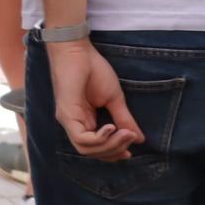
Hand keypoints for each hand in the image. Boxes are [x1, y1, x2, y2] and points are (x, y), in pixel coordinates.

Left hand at [49, 40, 141, 160]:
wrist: (77, 51)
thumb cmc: (93, 70)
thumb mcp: (115, 99)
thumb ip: (124, 119)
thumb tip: (139, 139)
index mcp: (83, 121)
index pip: (95, 147)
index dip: (113, 153)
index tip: (131, 151)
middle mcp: (73, 123)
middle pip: (91, 152)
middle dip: (114, 150)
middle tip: (131, 138)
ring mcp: (67, 119)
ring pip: (85, 149)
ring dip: (110, 145)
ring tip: (125, 133)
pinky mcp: (65, 113)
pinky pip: (80, 138)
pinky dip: (99, 138)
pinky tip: (111, 128)